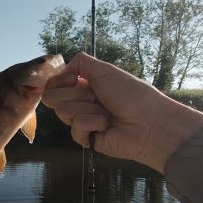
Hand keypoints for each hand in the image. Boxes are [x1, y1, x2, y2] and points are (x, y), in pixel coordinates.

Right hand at [42, 52, 202, 173]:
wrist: (149, 123)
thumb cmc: (132, 94)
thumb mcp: (105, 70)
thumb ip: (80, 63)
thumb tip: (60, 71)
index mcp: (84, 85)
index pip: (54, 83)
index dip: (60, 81)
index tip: (74, 79)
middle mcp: (81, 102)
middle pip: (52, 98)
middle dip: (75, 95)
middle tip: (96, 97)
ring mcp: (82, 121)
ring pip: (63, 112)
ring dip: (87, 109)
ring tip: (106, 113)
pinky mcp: (86, 139)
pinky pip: (75, 129)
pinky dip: (92, 123)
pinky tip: (106, 126)